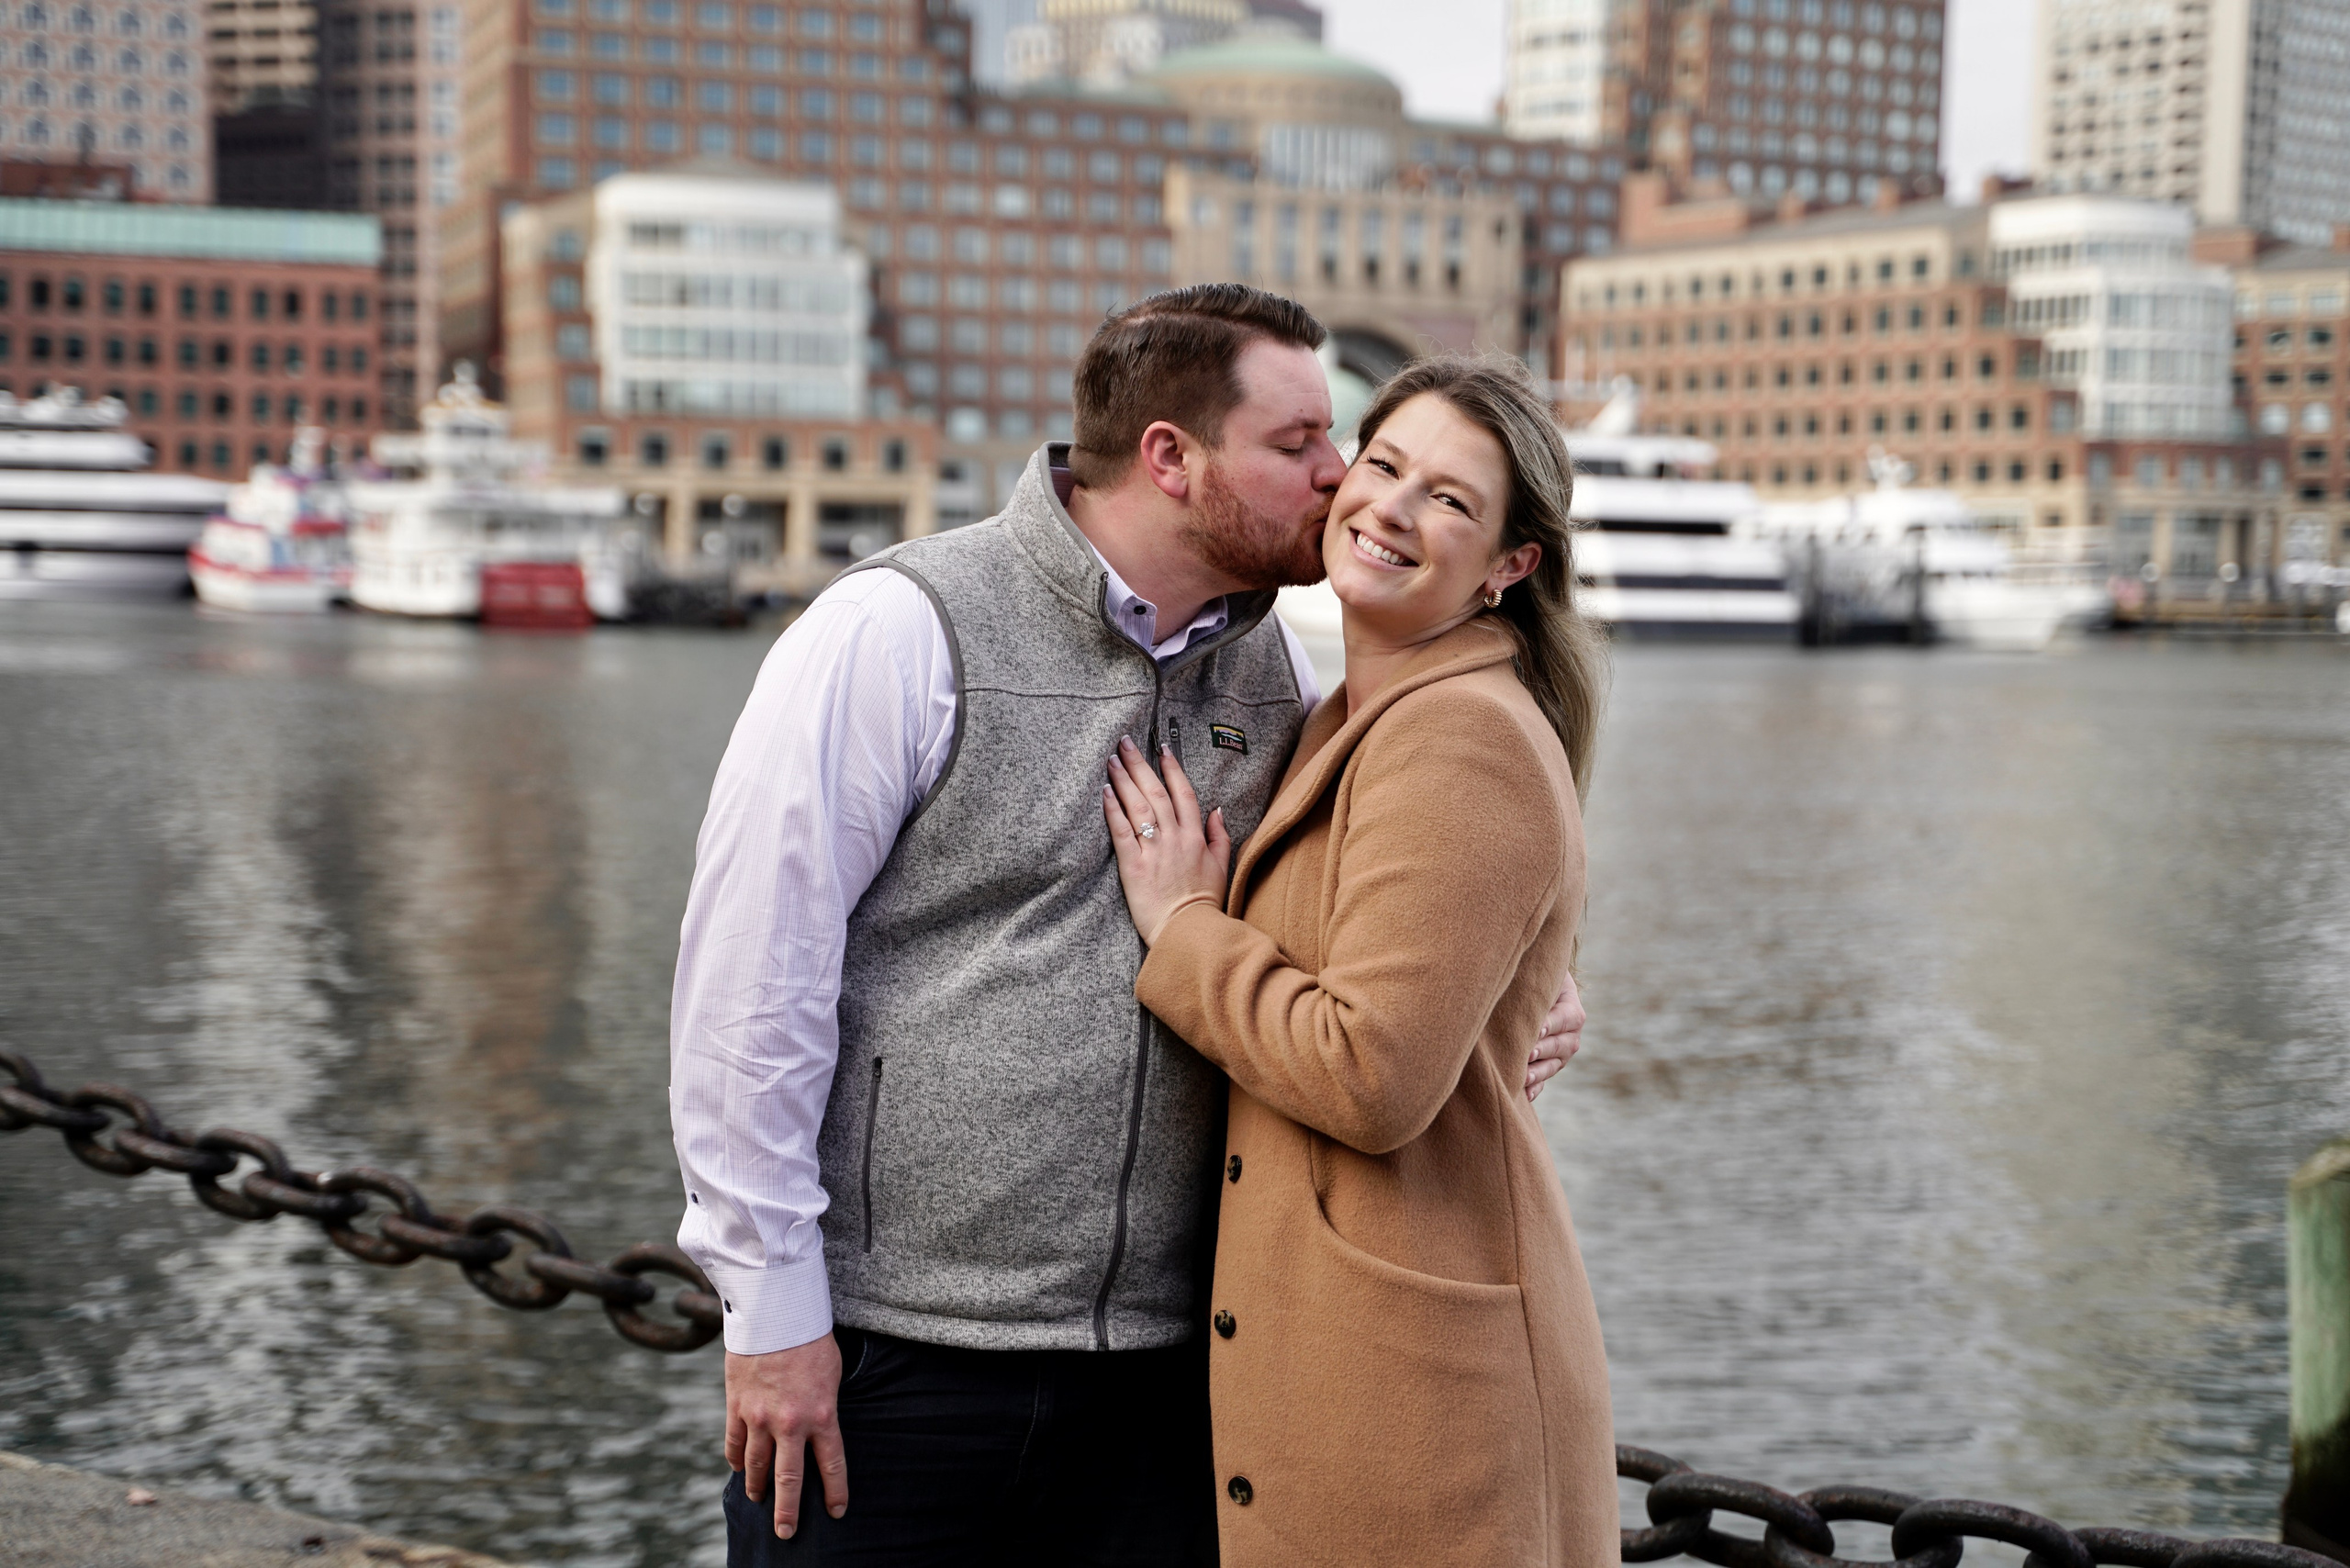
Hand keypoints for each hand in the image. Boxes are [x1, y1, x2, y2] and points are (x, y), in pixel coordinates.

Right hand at [725, 1336, 847, 1539]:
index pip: (832, 1465)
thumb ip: (824, 1406)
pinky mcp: (737, 1405)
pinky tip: (739, 1468)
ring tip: (758, 1499)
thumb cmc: (810, 1338)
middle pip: (789, 1479)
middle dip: (788, 1511)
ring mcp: (760, 1417)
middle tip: (786, 1532)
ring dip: (757, 1486)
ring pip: (756, 1465)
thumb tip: (818, 1427)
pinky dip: (736, 1459)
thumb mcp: (832, 1374)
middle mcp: (790, 1423)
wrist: (775, 1311)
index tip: (837, 1511)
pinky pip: (734, 1442)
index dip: (835, 1492)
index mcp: (821, 1415)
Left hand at [1103, 736, 1230, 944]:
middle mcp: (1175, 838)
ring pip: (1138, 806)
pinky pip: (1122, 831)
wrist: (1189, 932)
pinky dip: (1113, 809)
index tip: (1162, 748)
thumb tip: (1216, 810)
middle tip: (1125, 742)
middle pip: (1156, 792)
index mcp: (1195, 837)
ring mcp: (1154, 850)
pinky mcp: (1133, 866)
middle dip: (1140, 764)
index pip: (1183, 793)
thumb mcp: (1222, 867)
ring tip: (1112, 760)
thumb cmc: (1204, 903)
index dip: (1172, 768)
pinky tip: (1105, 792)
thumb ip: (1219, 836)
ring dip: (1124, 780)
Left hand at [1526, 969, 1584, 1101]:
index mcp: (1572, 1008)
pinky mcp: (1548, 1066)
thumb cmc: (1531, 978)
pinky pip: (1544, 1080)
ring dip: (1539, 1072)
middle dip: (1544, 1049)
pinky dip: (1535, 1088)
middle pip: (1563, 1045)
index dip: (1552, 1023)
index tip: (1537, 1028)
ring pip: (1554, 1065)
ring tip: (1523, 1076)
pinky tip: (1524, 1094)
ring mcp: (1561, 1053)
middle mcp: (1571, 1033)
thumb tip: (1525, 995)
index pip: (1567, 1017)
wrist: (1527, 989)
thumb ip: (1536, 984)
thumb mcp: (1538, 977)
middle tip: (1527, 1053)